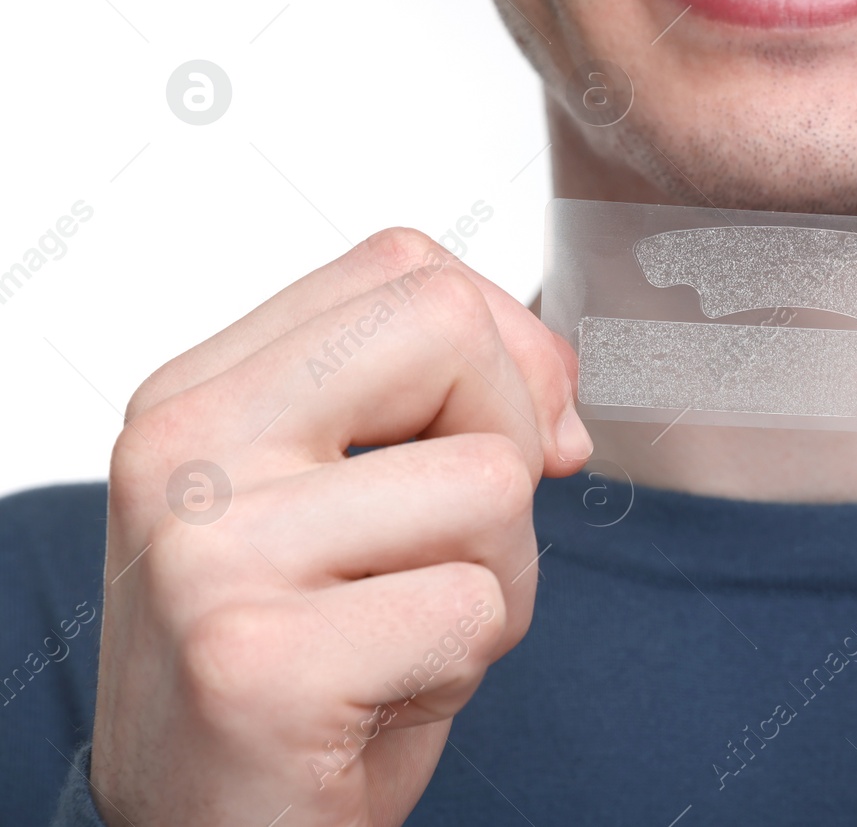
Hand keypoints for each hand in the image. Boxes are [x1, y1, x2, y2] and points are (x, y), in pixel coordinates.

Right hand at [90, 228, 591, 826]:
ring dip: (495, 583)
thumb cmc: (304, 665)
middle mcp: (184, 451)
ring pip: (490, 482)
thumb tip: (560, 402)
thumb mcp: (360, 503)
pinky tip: (376, 702)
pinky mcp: (255, 662)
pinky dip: (464, 665)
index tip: (508, 438)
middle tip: (446, 550)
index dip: (504, 347)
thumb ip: (442, 403)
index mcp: (199, 392)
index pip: (406, 267)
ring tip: (399, 638)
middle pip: (450, 331)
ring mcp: (209, 552)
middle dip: (508, 444)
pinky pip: (472, 608)